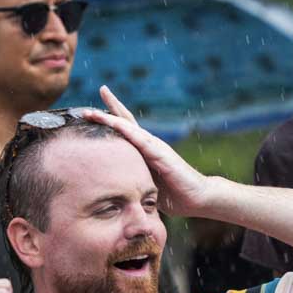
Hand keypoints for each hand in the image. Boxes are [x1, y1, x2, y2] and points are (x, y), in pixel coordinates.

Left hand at [84, 86, 217, 216]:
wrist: (199, 197)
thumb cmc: (174, 194)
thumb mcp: (146, 186)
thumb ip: (132, 182)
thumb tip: (112, 189)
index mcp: (145, 150)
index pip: (126, 129)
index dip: (111, 117)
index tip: (93, 109)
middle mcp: (150, 144)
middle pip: (126, 121)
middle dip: (109, 108)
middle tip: (95, 96)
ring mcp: (156, 148)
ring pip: (130, 128)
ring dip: (110, 119)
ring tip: (93, 113)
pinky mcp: (162, 155)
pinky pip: (142, 141)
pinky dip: (128, 132)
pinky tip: (116, 124)